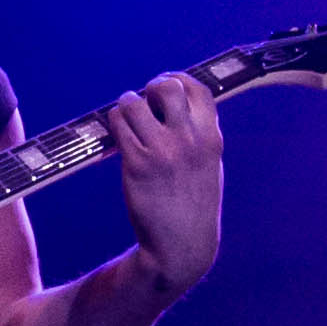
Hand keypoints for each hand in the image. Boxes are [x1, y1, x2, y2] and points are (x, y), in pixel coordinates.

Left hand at [111, 68, 223, 296]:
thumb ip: (199, 134)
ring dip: (127, 105)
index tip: (166, 86)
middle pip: (167, 87)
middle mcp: (189, 140)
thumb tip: (176, 103)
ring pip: (134, 101)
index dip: (177, 80)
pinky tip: (118, 133)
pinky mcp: (136, 164)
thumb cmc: (194, 204)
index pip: (197, 88)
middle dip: (152, 88)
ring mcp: (162, 151)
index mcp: (211, 138)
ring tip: (127, 119)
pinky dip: (115, 122)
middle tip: (145, 103)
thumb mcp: (209, 165)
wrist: (182, 245)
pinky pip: (118, 124)